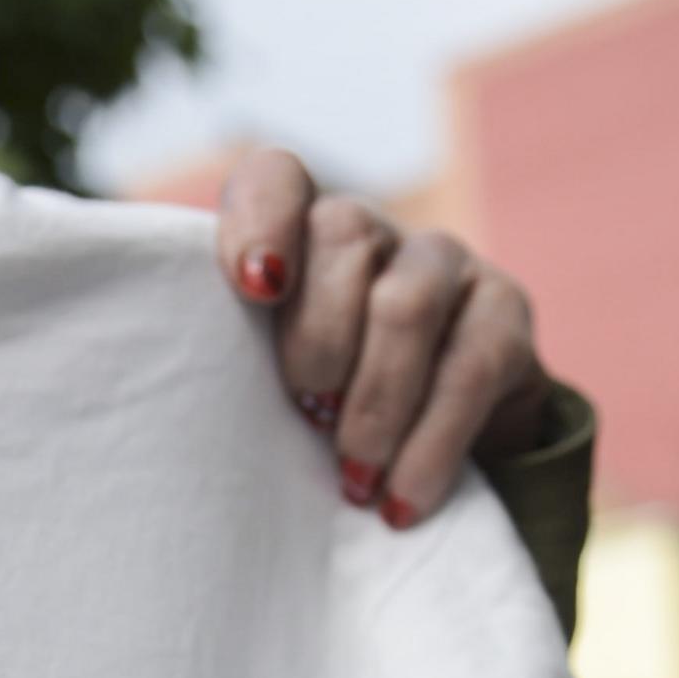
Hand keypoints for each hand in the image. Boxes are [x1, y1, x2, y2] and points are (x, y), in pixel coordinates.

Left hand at [214, 149, 559, 526]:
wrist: (436, 449)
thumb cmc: (317, 415)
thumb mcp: (263, 384)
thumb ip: (227, 360)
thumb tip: (173, 397)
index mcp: (297, 234)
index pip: (276, 178)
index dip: (260, 219)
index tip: (255, 288)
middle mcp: (372, 231)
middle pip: (342, 236)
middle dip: (318, 340)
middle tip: (308, 416)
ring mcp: (445, 264)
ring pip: (406, 303)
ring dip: (374, 402)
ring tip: (355, 478)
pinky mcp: (505, 314)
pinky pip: (468, 370)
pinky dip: (429, 446)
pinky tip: (402, 499)